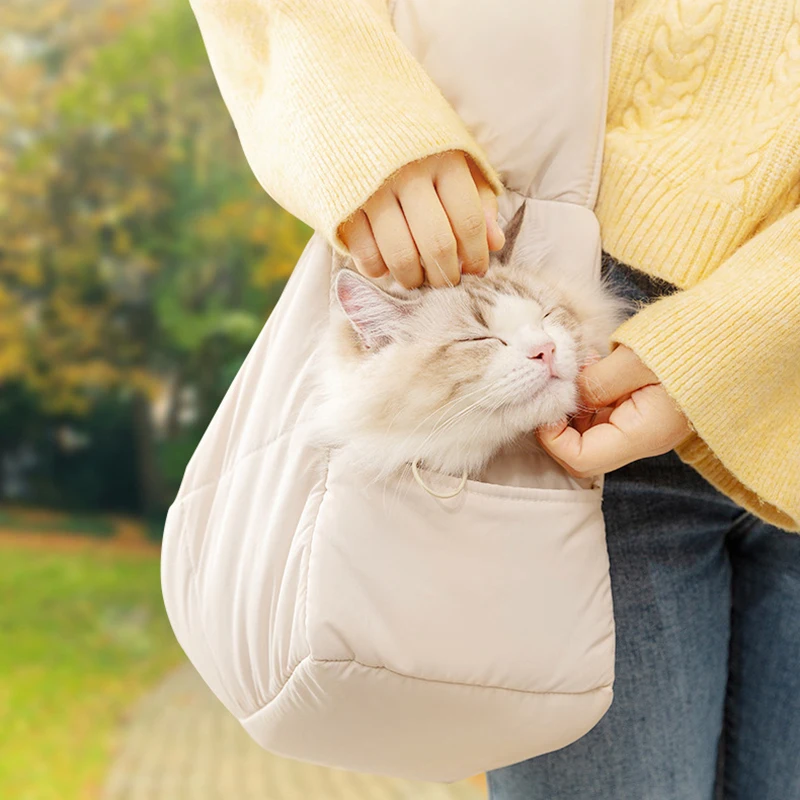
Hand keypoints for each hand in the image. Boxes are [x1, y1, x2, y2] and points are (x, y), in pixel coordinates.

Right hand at [339, 151, 505, 288]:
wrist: (346, 108)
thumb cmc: (413, 144)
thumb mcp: (454, 158)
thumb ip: (478, 199)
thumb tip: (495, 244)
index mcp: (444, 158)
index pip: (468, 221)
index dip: (475, 254)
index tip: (474, 271)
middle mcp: (408, 173)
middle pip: (437, 244)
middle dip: (446, 275)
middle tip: (446, 282)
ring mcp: (372, 189)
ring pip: (401, 255)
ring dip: (413, 278)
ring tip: (416, 278)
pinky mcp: (342, 205)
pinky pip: (366, 255)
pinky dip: (379, 270)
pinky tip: (386, 266)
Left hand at [537, 345, 693, 478]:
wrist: (736, 334)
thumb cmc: (691, 344)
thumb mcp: (633, 359)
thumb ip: (595, 382)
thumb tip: (567, 396)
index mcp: (643, 434)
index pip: (581, 460)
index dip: (552, 438)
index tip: (547, 404)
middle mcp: (644, 440)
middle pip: (583, 453)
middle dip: (560, 426)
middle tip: (557, 386)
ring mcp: (646, 428)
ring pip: (592, 436)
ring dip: (575, 410)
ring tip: (579, 372)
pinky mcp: (647, 413)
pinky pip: (607, 418)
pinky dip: (591, 400)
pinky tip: (594, 371)